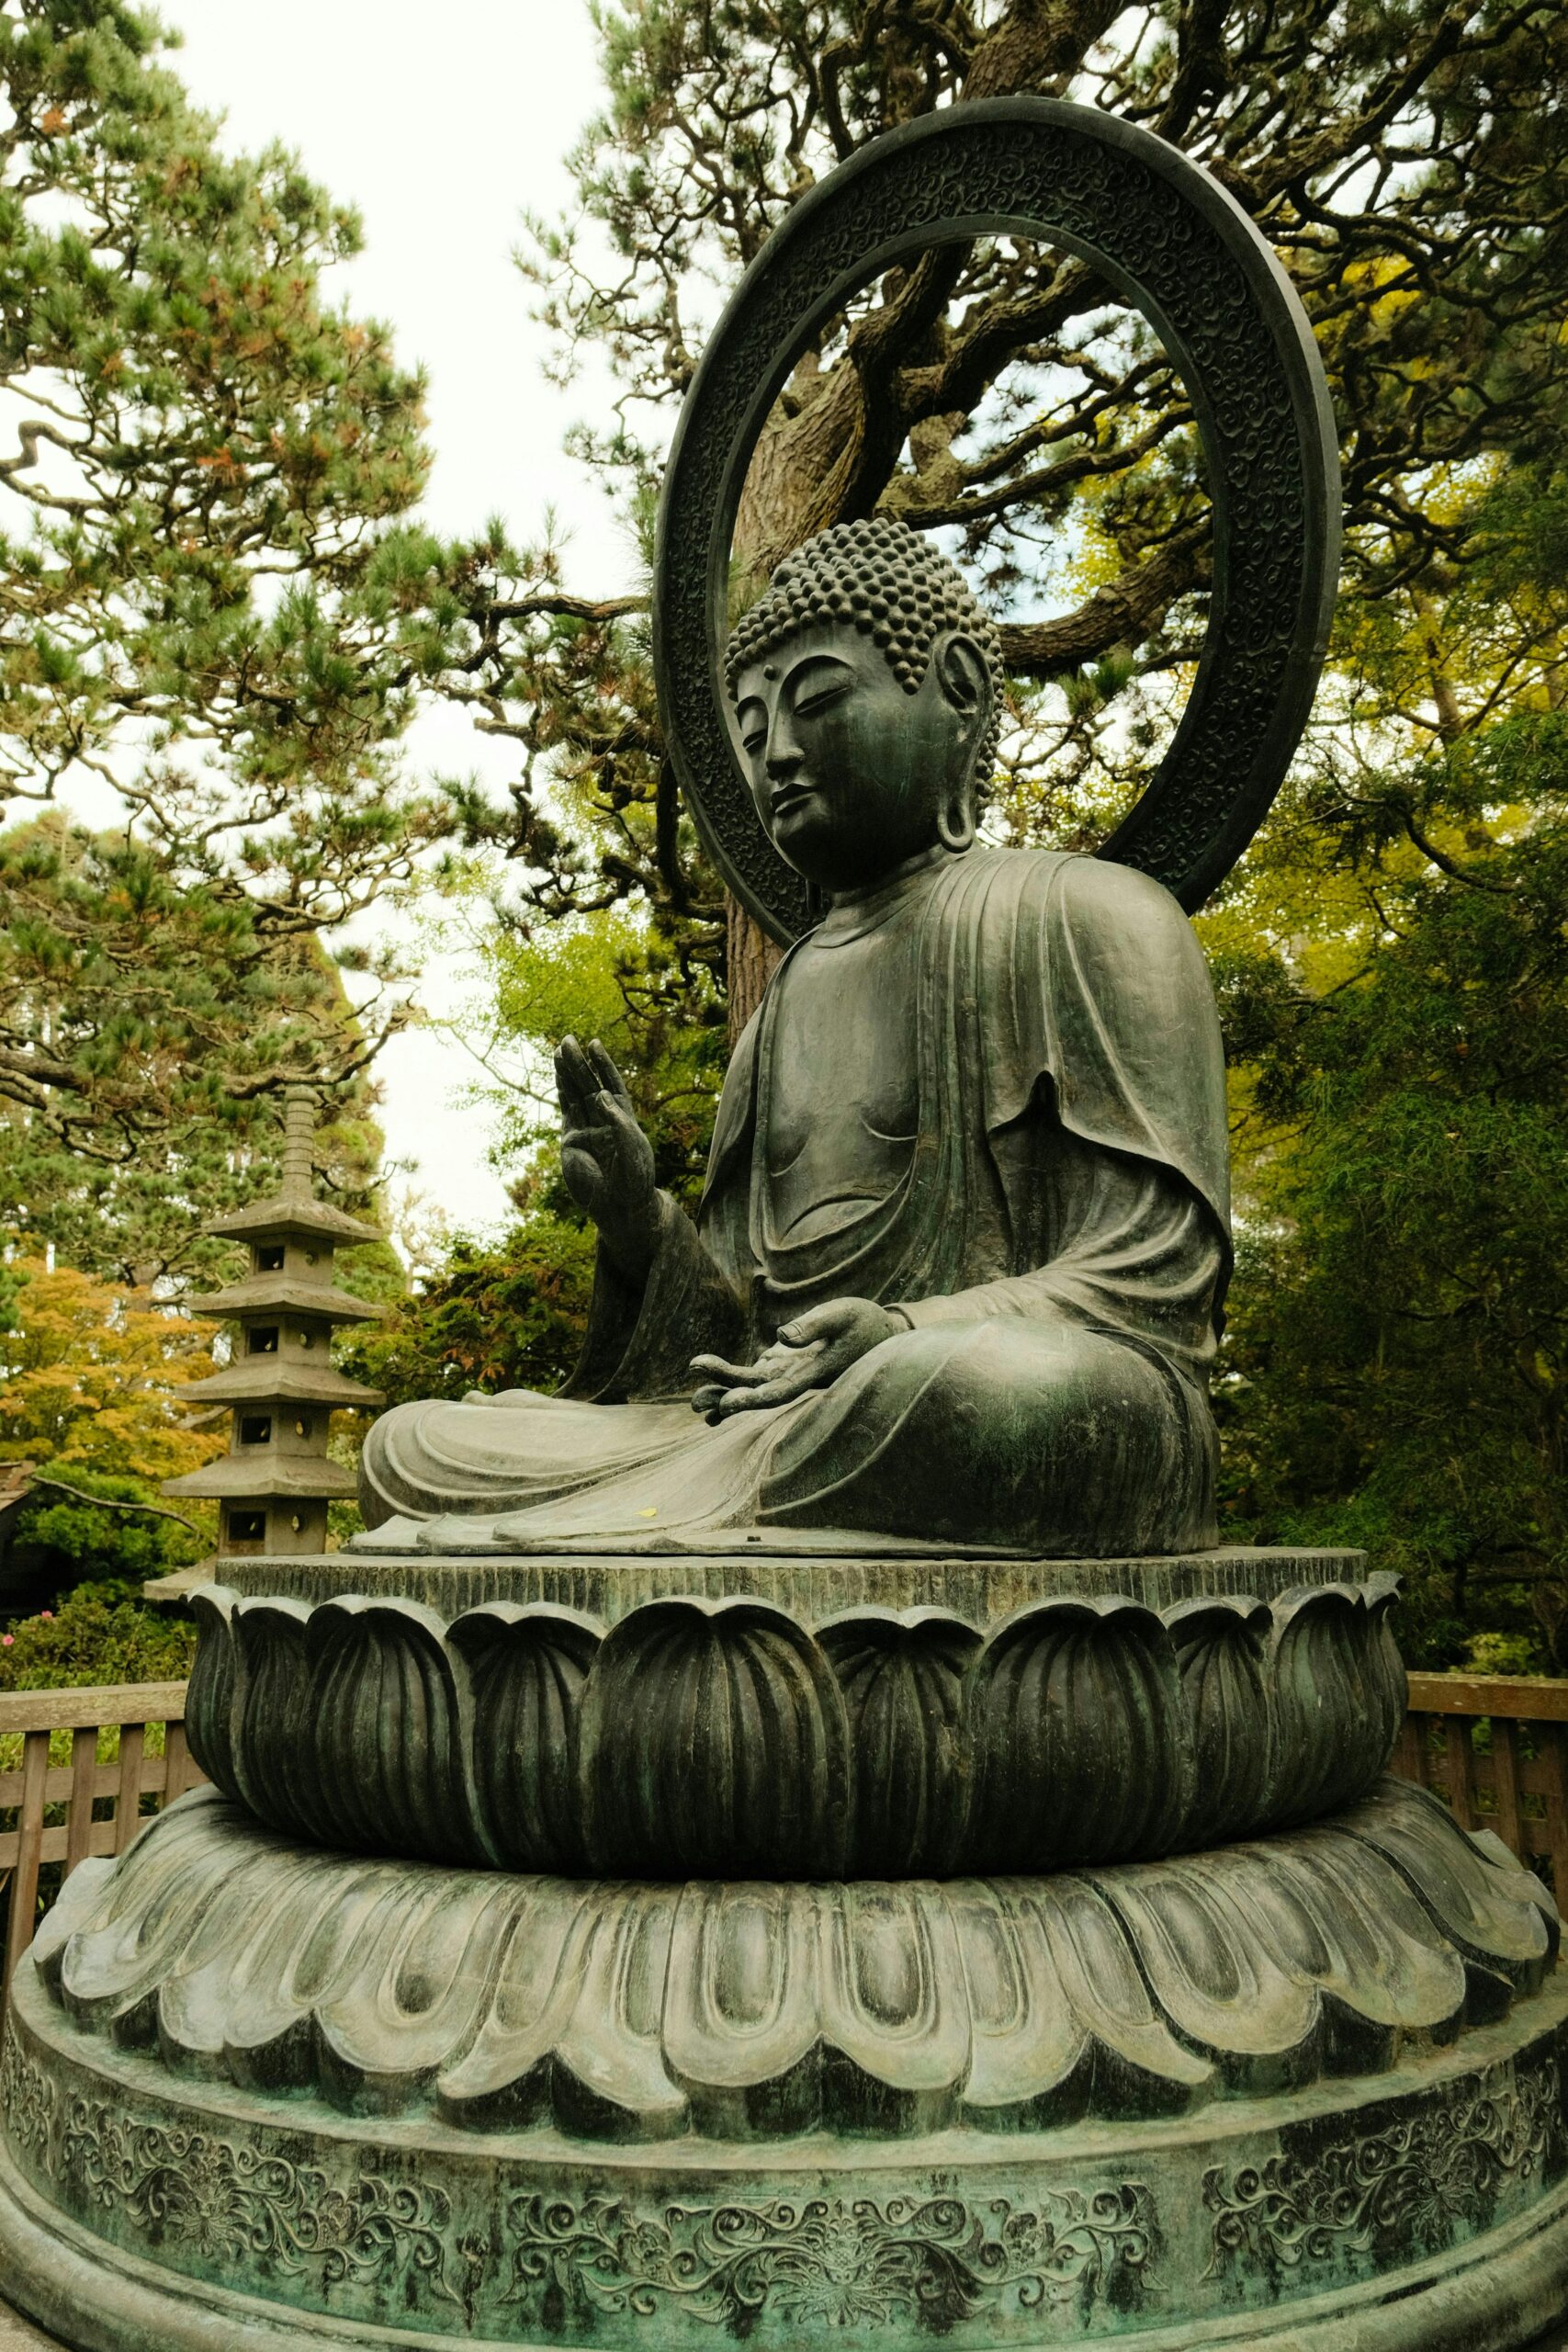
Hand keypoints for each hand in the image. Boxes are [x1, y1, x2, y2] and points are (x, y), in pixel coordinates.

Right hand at [555, 1034, 660, 1279]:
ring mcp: (586, 1130)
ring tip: (559, 1050)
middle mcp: (604, 1121)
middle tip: (567, 1040)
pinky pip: (566, 1113)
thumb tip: (599, 1094)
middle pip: (589, 1085)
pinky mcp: (571, 1142)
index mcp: (623, 1119)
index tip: (594, 1043)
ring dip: (567, 1073)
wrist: (620, 1208)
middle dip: (579, 1063)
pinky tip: (558, 1078)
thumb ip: (616, 1119)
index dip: (603, 1064)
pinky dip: (561, 1095)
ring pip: (575, 1095)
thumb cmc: (633, 1179)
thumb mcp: (632, 1145)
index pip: (611, 1085)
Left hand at [690, 1296, 904, 1422]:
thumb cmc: (864, 1321)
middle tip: (697, 1401)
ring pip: (751, 1386)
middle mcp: (798, 1379)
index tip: (728, 1403)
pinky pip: (752, 1378)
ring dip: (722, 1392)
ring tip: (694, 1401)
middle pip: (758, 1393)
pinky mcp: (782, 1364)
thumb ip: (813, 1325)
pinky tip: (706, 1396)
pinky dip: (730, 1384)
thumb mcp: (843, 1313)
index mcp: (814, 1372)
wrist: (877, 1333)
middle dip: (727, 1396)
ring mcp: (788, 1373)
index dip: (753, 1398)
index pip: (780, 1390)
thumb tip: (780, 1336)